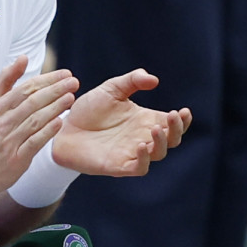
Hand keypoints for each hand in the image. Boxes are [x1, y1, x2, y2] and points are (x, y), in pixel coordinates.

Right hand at [0, 58, 77, 198]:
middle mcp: (3, 121)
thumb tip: (23, 58)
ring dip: (55, 107)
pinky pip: (34, 142)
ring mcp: (9, 140)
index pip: (25, 88)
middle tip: (73, 82)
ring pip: (35, 120)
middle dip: (55, 90)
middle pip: (32, 101)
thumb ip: (6, 80)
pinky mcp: (16, 158)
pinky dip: (47, 131)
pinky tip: (60, 122)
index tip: (64, 74)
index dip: (47, 80)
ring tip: (70, 98)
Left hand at [52, 69, 190, 176]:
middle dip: (176, 129)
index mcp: (143, 120)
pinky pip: (139, 167)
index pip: (171, 123)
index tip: (183, 111)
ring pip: (158, 154)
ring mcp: (131, 152)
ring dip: (161, 142)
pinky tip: (141, 144)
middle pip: (171, 139)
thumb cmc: (87, 110)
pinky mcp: (118, 165)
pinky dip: (144, 158)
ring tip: (155, 128)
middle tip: (173, 116)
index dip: (182, 120)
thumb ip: (132, 81)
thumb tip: (154, 79)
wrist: (62, 126)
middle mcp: (141, 137)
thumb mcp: (111, 89)